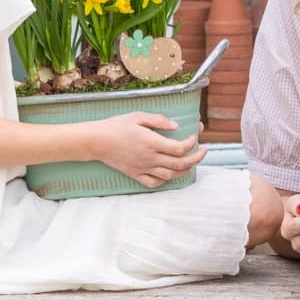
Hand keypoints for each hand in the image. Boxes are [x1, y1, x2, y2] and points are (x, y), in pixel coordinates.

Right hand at [88, 111, 203, 187]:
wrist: (96, 141)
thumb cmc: (116, 126)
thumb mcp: (138, 116)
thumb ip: (159, 120)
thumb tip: (176, 126)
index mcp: (152, 143)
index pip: (180, 149)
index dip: (191, 144)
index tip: (194, 136)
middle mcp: (150, 158)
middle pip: (180, 164)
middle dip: (196, 159)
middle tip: (203, 151)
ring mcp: (143, 168)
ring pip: (170, 176)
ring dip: (184, 170)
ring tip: (190, 163)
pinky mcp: (135, 174)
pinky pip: (154, 182)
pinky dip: (165, 181)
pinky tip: (169, 174)